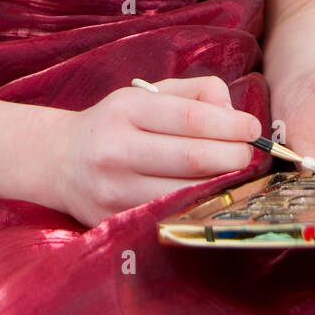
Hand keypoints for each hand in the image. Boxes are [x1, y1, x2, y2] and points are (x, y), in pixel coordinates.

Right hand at [53, 75, 261, 227]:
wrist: (61, 161)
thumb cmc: (117, 124)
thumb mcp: (147, 95)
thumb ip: (195, 94)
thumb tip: (234, 114)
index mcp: (125, 110)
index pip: (189, 119)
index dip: (230, 125)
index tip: (253, 128)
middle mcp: (116, 150)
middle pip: (192, 158)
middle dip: (233, 157)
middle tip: (251, 154)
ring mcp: (114, 191)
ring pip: (185, 193)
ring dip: (222, 186)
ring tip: (238, 176)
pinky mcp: (115, 221)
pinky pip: (170, 216)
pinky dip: (198, 206)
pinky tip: (212, 197)